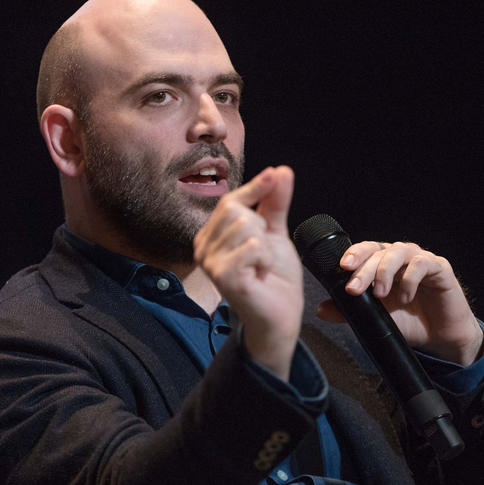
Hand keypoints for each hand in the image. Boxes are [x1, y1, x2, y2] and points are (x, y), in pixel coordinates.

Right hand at [194, 166, 302, 380]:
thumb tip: (280, 170)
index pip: (230, 201)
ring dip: (265, 247)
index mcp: (211, 235)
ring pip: (246, 227)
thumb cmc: (274, 277)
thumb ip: (274, 203)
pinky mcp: (222, 275)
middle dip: (262, 229)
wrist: (280, 314)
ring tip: (260, 266)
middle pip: (237, 210)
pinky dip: (264, 259)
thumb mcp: (275, 233)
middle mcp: (203, 247)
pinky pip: (251, 246)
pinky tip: (259, 275)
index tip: (275, 174)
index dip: (255, 187)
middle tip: (262, 254)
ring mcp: (209, 262)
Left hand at [316, 241, 483, 365]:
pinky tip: (405, 296)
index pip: (365, 251)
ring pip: (398, 252)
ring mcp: (419, 259)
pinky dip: (410, 278)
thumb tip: (321, 310)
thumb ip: (349, 312)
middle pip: (378, 253)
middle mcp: (399, 257)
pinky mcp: (439, 267)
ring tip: (380, 294)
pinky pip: (422, 263)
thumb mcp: (374, 319)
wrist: (439, 337)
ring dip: (385, 271)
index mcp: (382, 263)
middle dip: (363, 270)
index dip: (353, 254)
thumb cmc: (407, 322)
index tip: (342, 267)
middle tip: (354, 289)